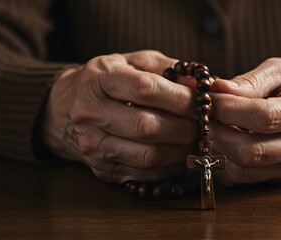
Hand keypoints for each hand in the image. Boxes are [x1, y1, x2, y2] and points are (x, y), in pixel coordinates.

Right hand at [42, 50, 196, 182]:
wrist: (72, 107)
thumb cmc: (114, 80)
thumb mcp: (138, 62)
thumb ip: (171, 69)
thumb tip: (208, 84)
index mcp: (98, 78)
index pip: (145, 89)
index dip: (180, 98)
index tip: (203, 101)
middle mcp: (89, 112)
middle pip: (147, 127)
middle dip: (185, 127)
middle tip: (204, 124)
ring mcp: (92, 144)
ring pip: (148, 155)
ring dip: (182, 150)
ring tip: (196, 139)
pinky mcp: (101, 168)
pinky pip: (146, 173)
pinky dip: (171, 165)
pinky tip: (181, 153)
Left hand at [209, 58, 280, 183]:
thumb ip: (250, 80)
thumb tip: (216, 89)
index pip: (263, 117)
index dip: (228, 109)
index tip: (206, 98)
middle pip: (250, 151)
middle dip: (216, 132)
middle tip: (202, 114)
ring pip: (242, 169)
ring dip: (217, 148)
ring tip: (211, 126)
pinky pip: (244, 177)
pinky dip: (225, 160)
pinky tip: (223, 140)